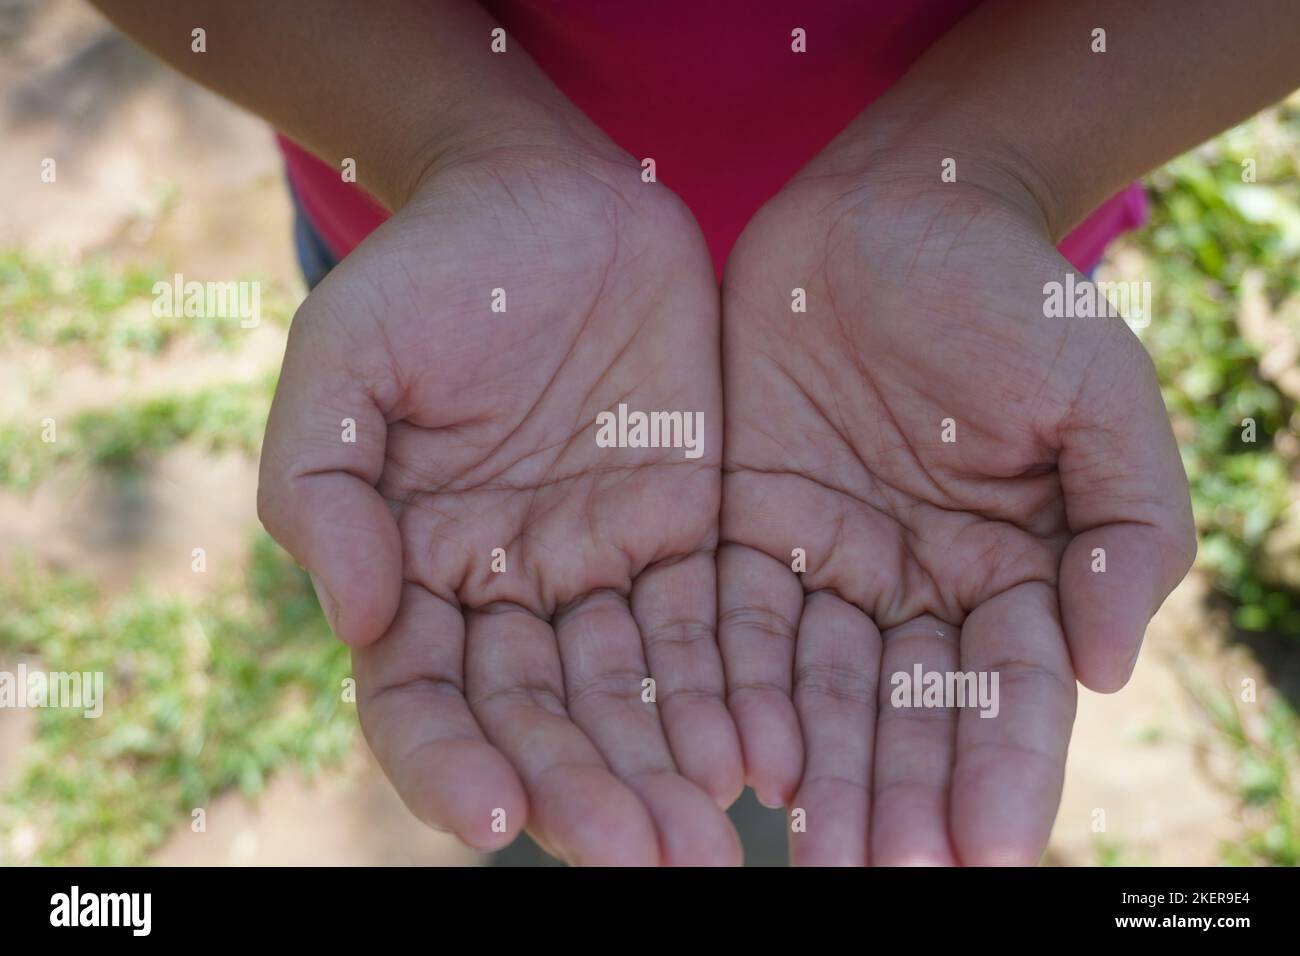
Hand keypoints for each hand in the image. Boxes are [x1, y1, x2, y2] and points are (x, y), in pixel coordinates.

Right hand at [258, 144, 742, 864]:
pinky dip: (732, 696)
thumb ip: (324, 487)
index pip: (423, 702)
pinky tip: (764, 755)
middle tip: (647, 862)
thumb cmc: (429, 274)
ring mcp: (600, 567)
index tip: (499, 816)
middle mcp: (509, 592)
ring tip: (712, 845)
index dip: (451, 765)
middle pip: (542, 723)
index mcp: (414, 569)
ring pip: (632, 697)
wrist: (547, 198)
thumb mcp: (345, 358)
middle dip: (588, 796)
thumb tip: (355, 617)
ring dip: (667, 774)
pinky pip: (710, 629)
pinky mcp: (686, 531)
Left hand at [718, 147, 1195, 864]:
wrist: (899, 208)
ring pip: (817, 686)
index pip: (1008, 691)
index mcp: (1010, 568)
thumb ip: (1123, 530)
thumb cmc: (1013, 294)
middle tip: (880, 876)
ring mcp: (827, 558)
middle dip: (897, 795)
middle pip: (905, 711)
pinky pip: (735, 616)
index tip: (990, 849)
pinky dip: (735, 685)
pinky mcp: (745, 522)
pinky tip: (734, 752)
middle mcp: (915, 583)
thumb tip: (1107, 669)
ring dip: (814, 768)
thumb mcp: (1100, 396)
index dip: (1003, 769)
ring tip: (807, 850)